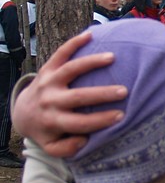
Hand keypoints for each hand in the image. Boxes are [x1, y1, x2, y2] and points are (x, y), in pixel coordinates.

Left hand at [12, 31, 127, 157]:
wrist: (23, 112)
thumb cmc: (48, 129)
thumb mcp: (52, 146)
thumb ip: (67, 149)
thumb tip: (84, 139)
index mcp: (53, 121)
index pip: (80, 123)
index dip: (101, 121)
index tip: (121, 116)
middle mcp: (50, 101)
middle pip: (78, 97)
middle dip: (102, 94)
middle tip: (124, 91)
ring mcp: (48, 82)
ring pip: (70, 70)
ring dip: (91, 63)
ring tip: (112, 58)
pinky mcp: (47, 68)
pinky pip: (60, 53)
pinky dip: (74, 42)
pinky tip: (91, 34)